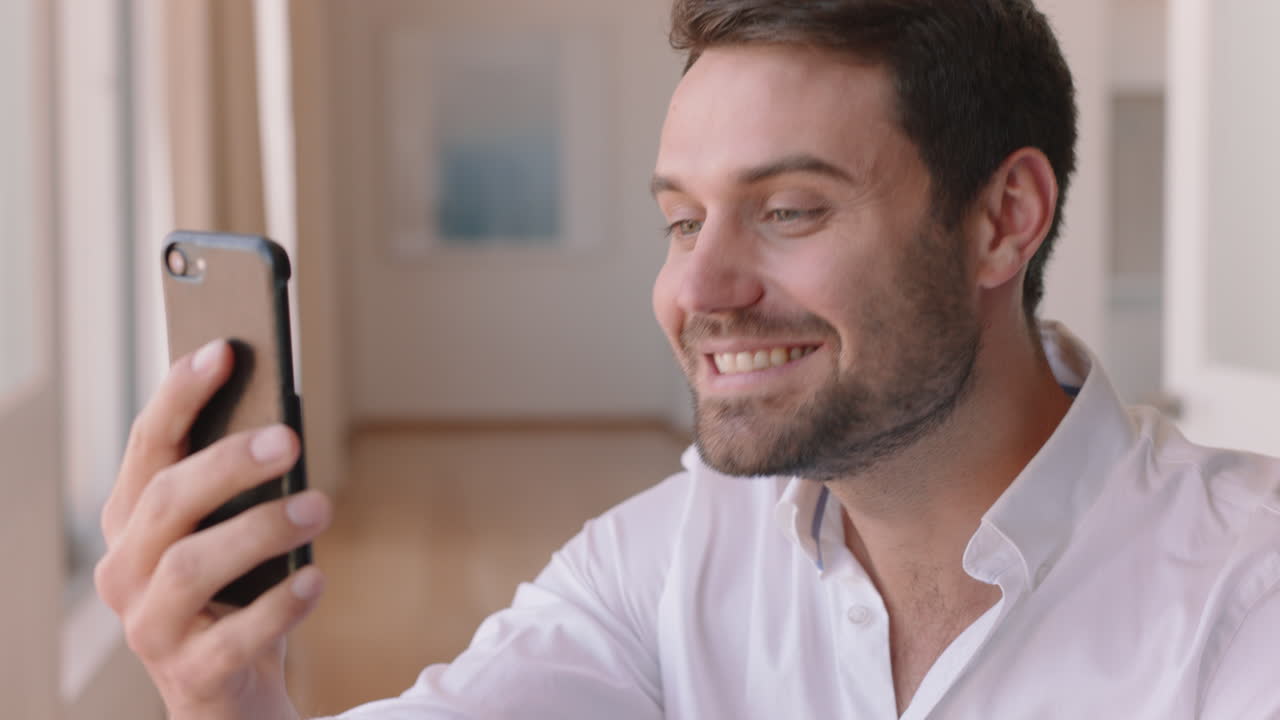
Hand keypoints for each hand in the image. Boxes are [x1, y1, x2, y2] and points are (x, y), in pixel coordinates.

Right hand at [95, 339, 331, 719]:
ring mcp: (150, 627)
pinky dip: (277, 606)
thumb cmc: (235, 592)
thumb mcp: (229, 533)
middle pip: (167, 501)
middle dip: (227, 463)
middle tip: (290, 439)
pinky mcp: (191, 675)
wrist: (233, 692)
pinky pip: (231, 638)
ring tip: (320, 507)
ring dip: (260, 529)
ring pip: (190, 566)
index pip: (147, 445)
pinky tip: (316, 580)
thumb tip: (280, 418)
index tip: (223, 350)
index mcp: (133, 521)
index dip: (180, 395)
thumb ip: (238, 485)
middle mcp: (126, 570)